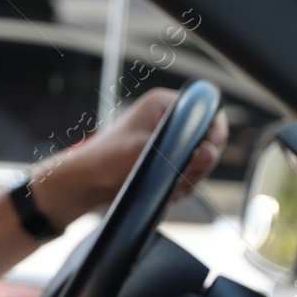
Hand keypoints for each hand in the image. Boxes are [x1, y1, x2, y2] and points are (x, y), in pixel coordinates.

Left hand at [33, 87, 229, 219]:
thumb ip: (180, 153)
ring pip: (199, 156)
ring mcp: (166, 138)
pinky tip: (172, 192)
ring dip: (192, 175)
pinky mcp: (163, 157)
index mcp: (163, 104)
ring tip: (175, 188)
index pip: (207, 109)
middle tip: (185, 177)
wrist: (84, 184)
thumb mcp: (144, 153)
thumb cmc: (104, 163)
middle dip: (201, 160)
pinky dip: (183, 182)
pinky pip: (187, 169)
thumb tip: (209, 153)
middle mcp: (167, 118)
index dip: (213, 133)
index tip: (205, 155)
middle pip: (207, 136)